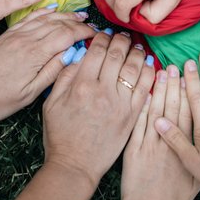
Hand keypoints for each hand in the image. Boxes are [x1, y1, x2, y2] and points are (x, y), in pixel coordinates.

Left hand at [0, 9, 94, 121]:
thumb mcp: (29, 93)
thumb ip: (51, 72)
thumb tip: (71, 56)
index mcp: (34, 54)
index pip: (66, 35)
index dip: (83, 32)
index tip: (95, 34)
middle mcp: (26, 40)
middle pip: (58, 23)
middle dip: (77, 21)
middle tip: (91, 23)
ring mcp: (15, 35)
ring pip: (45, 18)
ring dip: (63, 14)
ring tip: (78, 14)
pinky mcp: (7, 35)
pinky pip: (29, 18)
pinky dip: (43, 12)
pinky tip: (51, 10)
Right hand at [42, 31, 153, 187]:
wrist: (75, 165)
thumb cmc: (60, 136)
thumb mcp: (51, 104)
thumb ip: (64, 77)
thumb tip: (79, 57)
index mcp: (80, 85)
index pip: (96, 51)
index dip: (102, 38)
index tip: (104, 34)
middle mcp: (102, 91)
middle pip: (117, 55)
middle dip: (121, 41)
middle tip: (123, 36)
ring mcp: (120, 104)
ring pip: (134, 68)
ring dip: (137, 53)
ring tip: (137, 47)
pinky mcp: (132, 116)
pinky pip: (145, 88)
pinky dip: (149, 73)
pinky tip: (148, 66)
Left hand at [120, 64, 198, 199]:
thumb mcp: (194, 181)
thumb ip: (198, 158)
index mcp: (186, 149)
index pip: (191, 116)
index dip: (192, 96)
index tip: (193, 78)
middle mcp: (170, 142)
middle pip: (175, 108)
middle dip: (177, 85)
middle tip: (179, 65)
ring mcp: (151, 143)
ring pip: (157, 111)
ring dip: (160, 89)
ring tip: (163, 71)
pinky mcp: (134, 148)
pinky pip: (138, 123)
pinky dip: (141, 107)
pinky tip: (143, 92)